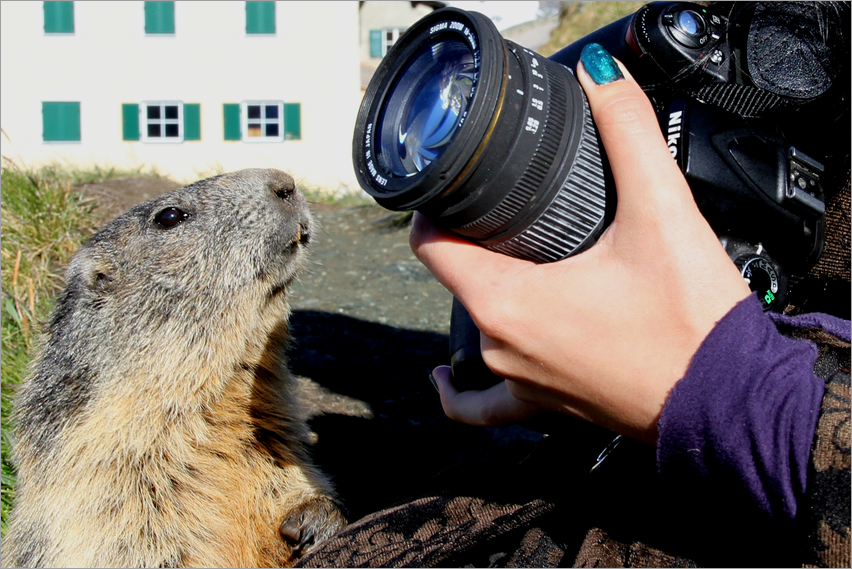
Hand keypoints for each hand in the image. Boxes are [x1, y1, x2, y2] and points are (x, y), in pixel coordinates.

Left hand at [411, 47, 750, 443]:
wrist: (733, 405)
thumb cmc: (693, 324)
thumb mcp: (662, 213)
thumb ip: (629, 134)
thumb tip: (600, 76)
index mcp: (507, 301)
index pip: (432, 245)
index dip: (434, 208)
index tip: (453, 185)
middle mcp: (501, 346)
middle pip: (457, 279)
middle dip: (473, 239)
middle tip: (506, 208)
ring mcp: (521, 381)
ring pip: (473, 328)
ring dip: (483, 289)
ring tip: (504, 257)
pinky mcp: (546, 406)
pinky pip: (486, 406)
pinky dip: (462, 392)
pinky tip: (447, 380)